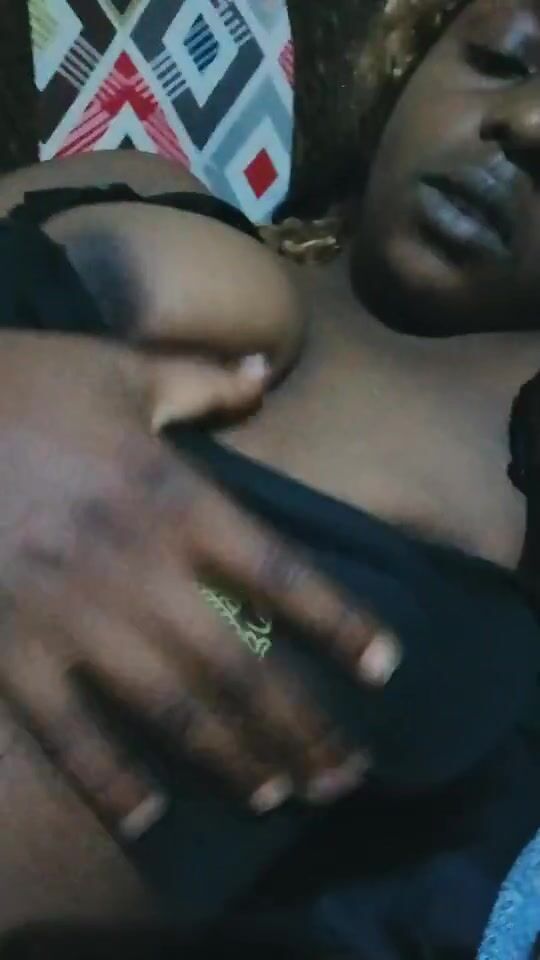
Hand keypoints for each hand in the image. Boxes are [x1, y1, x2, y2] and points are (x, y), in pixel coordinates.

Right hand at [0, 332, 398, 836]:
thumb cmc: (18, 387)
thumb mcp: (116, 370)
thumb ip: (201, 379)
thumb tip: (268, 372)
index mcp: (170, 499)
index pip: (278, 573)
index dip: (339, 623)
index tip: (386, 669)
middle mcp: (134, 568)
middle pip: (238, 664)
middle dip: (300, 724)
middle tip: (345, 775)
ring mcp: (71, 618)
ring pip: (169, 709)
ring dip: (230, 759)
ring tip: (278, 796)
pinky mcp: (12, 652)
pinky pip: (68, 732)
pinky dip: (109, 779)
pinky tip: (149, 816)